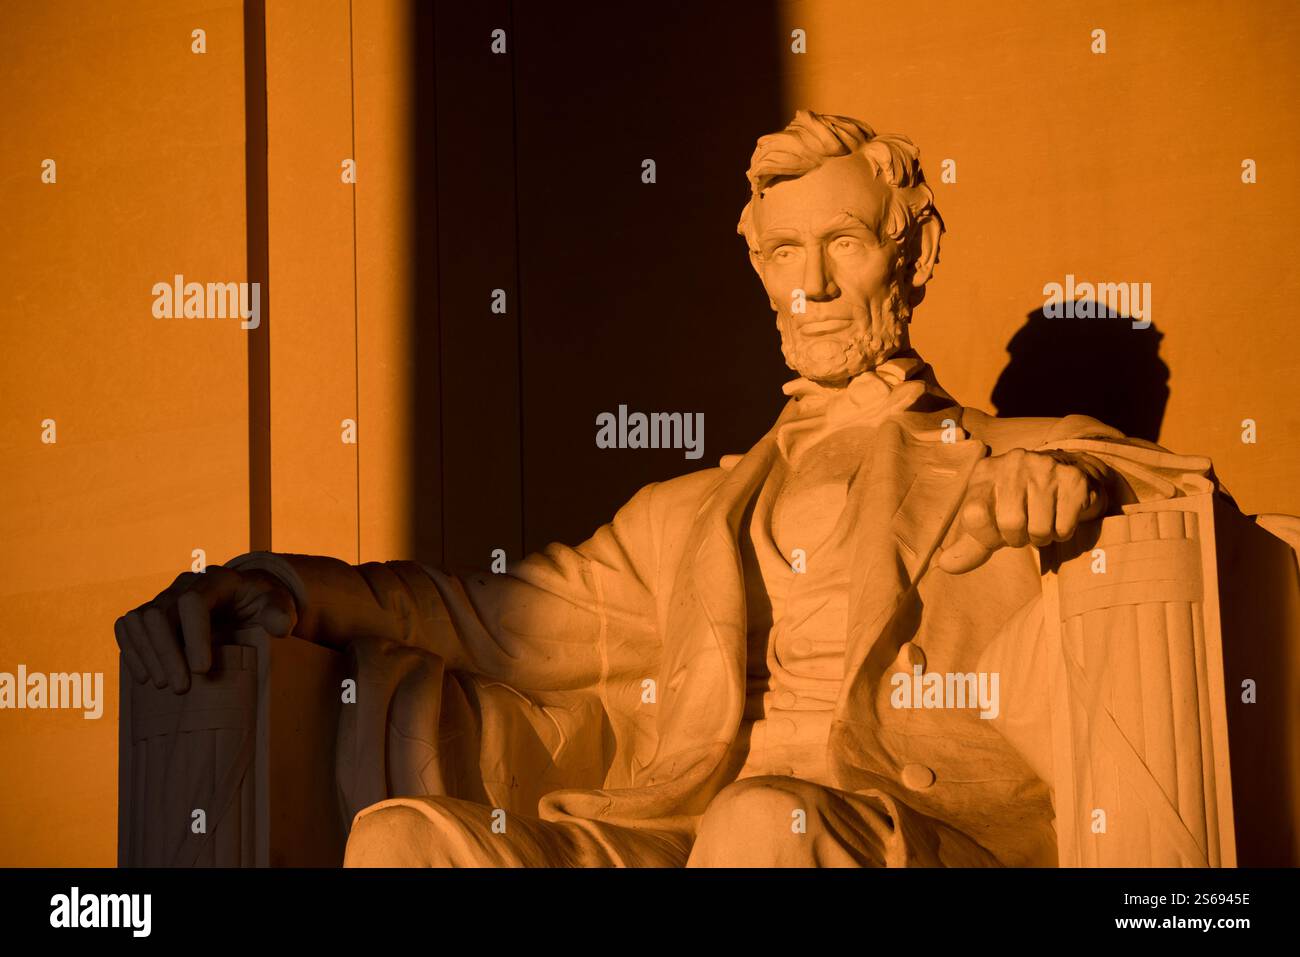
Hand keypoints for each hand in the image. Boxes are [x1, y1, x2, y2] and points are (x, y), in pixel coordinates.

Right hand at [114, 566, 296, 693]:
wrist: (245, 598)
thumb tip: (278, 628)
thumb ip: (281, 614)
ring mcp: (165, 597)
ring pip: (139, 620)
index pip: (193, 602)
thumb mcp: (280, 605)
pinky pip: (127, 626)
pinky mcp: (151, 613)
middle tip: (181, 688)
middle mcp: (185, 584)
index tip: (203, 670)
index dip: (194, 637)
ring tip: (163, 686)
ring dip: (146, 655)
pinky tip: (144, 677)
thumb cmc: (263, 604)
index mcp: (217, 580)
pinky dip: (131, 651)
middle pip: (160, 613)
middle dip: (167, 653)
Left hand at [937, 448, 1110, 574]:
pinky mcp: (1073, 481)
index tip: (997, 534)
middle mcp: (1013, 463)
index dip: (987, 536)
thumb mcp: (991, 521)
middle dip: (1018, 538)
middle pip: (1010, 523)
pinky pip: (1063, 527)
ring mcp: (1045, 468)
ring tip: (1043, 522)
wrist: (1067, 477)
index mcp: (985, 472)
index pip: (974, 515)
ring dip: (1042, 537)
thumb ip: (970, 546)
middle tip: (1024, 530)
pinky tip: (1060, 516)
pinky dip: (1062, 533)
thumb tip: (944, 565)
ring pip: (1039, 528)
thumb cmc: (1021, 505)